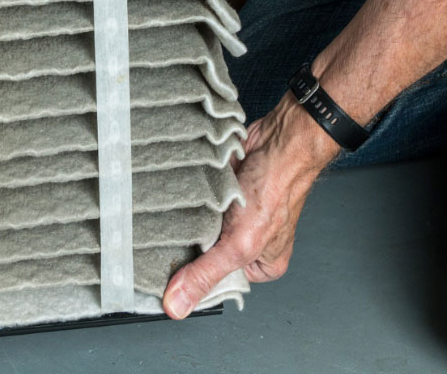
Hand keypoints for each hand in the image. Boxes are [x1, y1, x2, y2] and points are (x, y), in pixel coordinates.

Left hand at [162, 99, 338, 318]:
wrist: (277, 141)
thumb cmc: (276, 189)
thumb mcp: (240, 245)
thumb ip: (208, 274)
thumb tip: (178, 306)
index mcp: (260, 265)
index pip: (217, 282)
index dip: (193, 279)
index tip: (169, 276)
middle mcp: (247, 242)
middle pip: (205, 256)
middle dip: (190, 247)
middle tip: (173, 240)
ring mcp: (233, 218)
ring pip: (197, 229)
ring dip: (186, 222)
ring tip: (179, 215)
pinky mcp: (220, 195)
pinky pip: (195, 205)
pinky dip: (188, 201)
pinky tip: (182, 198)